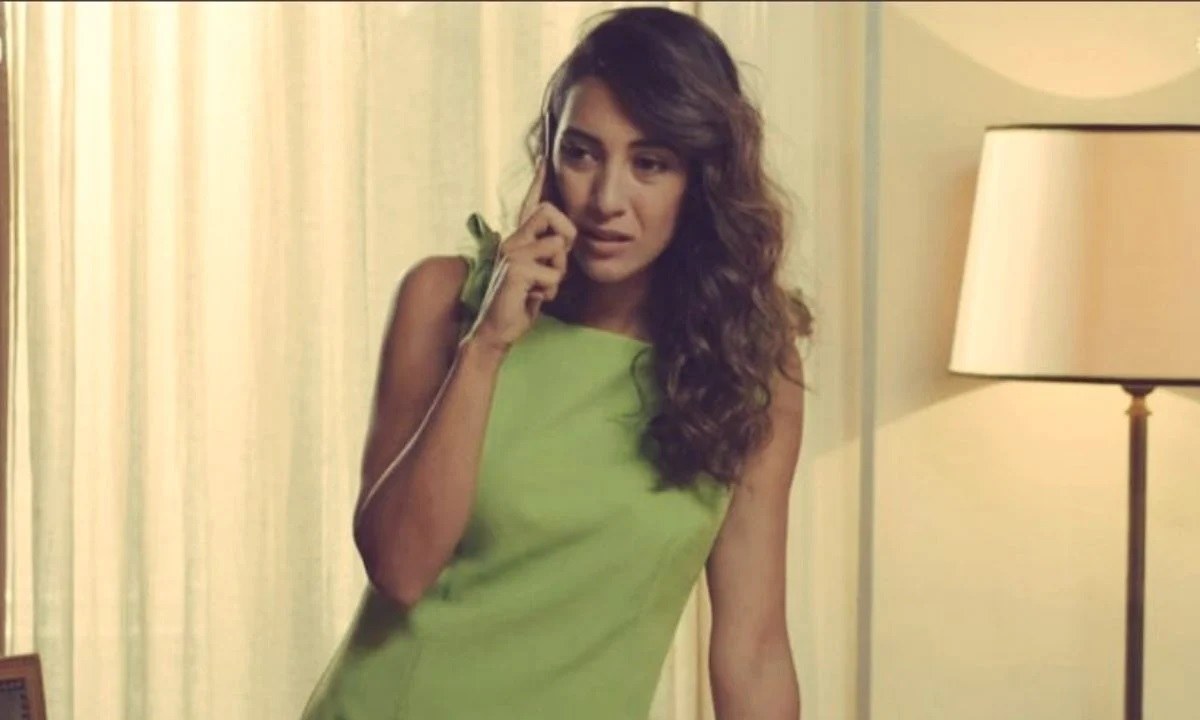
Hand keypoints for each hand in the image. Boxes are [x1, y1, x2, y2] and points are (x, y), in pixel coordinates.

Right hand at [466, 159, 575, 351]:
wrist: (495, 332)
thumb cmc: (519, 306)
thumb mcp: (539, 277)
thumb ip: (549, 258)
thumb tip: (567, 242)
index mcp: (518, 240)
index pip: (533, 205)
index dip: (539, 180)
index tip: (544, 157)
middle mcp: (512, 241)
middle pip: (552, 213)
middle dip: (566, 239)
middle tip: (555, 266)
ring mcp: (512, 253)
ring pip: (558, 249)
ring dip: (557, 275)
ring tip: (538, 288)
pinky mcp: (515, 269)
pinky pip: (552, 274)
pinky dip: (548, 291)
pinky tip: (530, 298)